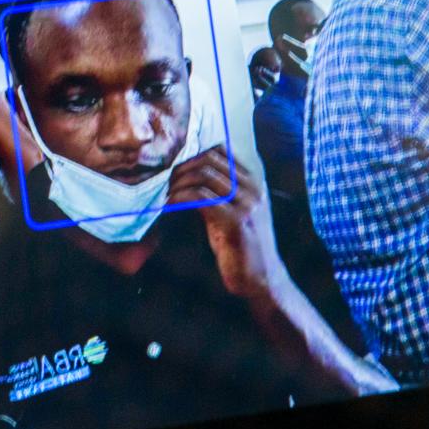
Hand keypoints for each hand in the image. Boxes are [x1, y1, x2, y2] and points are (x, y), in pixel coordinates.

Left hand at [165, 146, 281, 299]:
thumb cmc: (243, 245)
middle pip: (209, 159)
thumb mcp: (234, 211)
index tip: (174, 164)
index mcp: (254, 181)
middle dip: (182, 167)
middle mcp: (252, 188)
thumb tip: (188, 174)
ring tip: (166, 192)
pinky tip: (169, 203)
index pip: (220, 151)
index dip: (192, 153)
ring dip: (178, 182)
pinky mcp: (235, 221)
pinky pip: (200, 198)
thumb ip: (220, 191)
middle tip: (166, 179)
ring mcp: (246, 203)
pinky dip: (180, 197)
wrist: (262, 278)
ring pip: (203, 176)